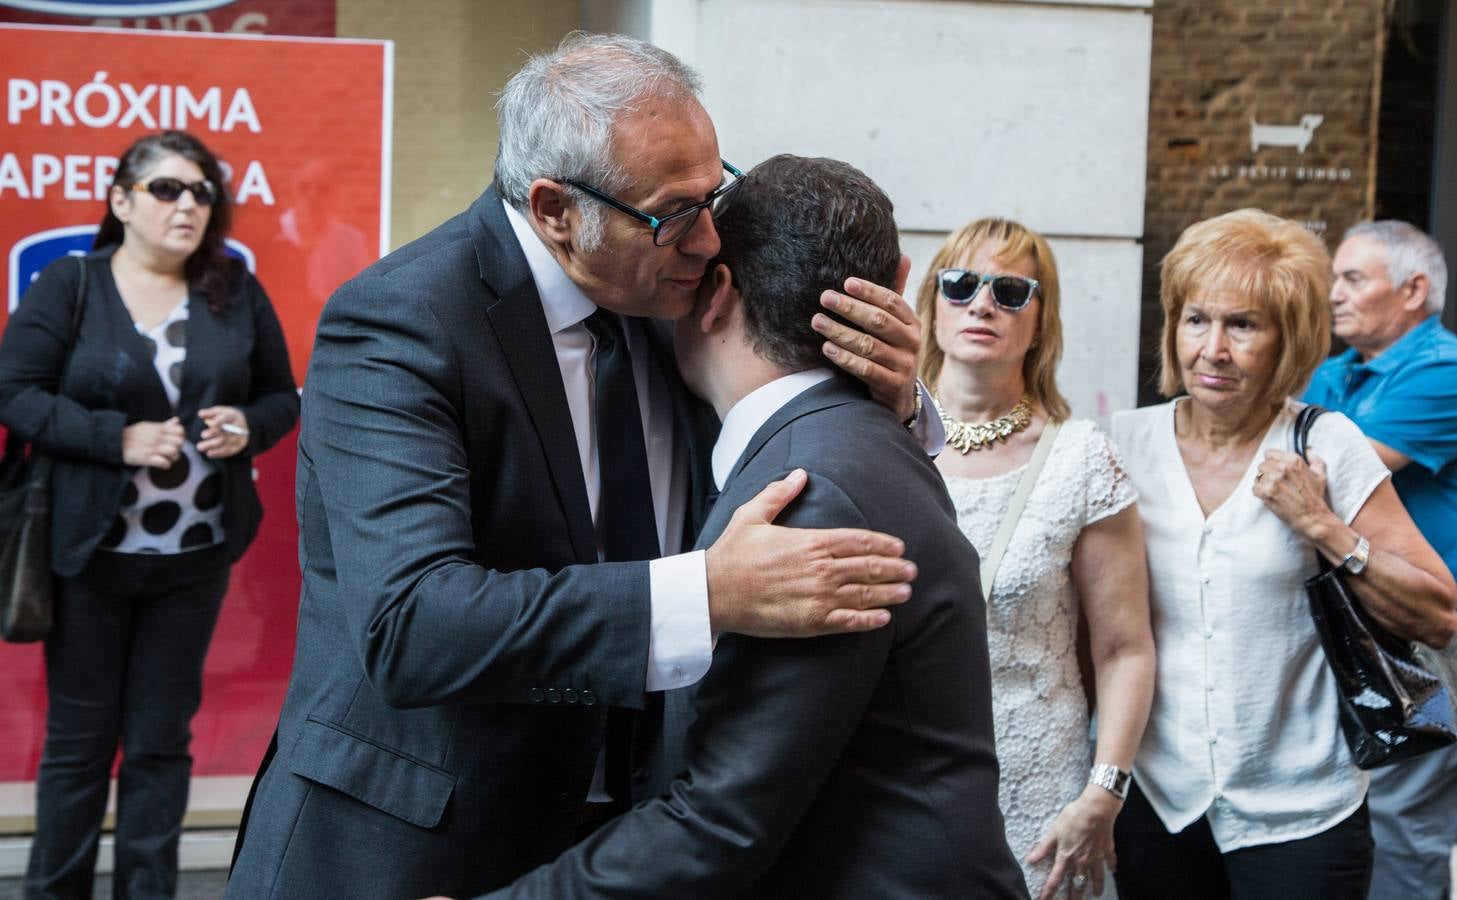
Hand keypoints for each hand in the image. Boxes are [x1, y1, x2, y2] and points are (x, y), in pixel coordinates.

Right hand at [121, 416, 184, 467]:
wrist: (115, 441)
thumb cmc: (133, 434)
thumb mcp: (148, 426)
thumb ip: (164, 425)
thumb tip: (177, 420)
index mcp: (158, 428)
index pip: (180, 430)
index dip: (181, 437)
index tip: (176, 441)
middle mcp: (156, 437)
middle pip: (179, 442)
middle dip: (179, 449)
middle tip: (173, 452)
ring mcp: (151, 447)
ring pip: (173, 452)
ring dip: (173, 458)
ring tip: (168, 459)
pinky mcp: (146, 458)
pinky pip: (163, 462)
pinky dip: (165, 465)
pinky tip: (162, 464)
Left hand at [197, 405, 249, 458]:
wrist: (242, 426)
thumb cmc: (227, 418)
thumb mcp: (220, 412)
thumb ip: (210, 413)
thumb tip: (200, 414)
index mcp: (233, 416)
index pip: (226, 418)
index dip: (219, 421)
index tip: (211, 424)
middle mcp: (238, 428)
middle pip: (226, 431)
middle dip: (213, 433)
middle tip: (203, 435)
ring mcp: (239, 438)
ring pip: (225, 443)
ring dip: (212, 445)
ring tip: (200, 447)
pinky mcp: (237, 447)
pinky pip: (228, 451)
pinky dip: (218, 453)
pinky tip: (209, 453)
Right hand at [705, 469, 914, 635]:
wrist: (714, 593)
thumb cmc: (732, 554)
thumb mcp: (752, 515)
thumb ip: (779, 494)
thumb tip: (800, 475)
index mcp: (811, 541)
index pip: (859, 541)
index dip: (883, 544)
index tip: (899, 548)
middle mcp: (821, 569)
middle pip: (869, 567)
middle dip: (894, 569)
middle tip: (912, 571)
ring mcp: (819, 597)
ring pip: (865, 594)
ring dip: (889, 593)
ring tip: (906, 592)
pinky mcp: (811, 622)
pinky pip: (849, 622)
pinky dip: (870, 620)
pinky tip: (884, 618)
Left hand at [814, 254, 920, 421]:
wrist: (900, 396)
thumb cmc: (892, 351)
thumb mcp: (897, 324)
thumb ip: (895, 293)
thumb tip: (904, 256)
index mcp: (912, 322)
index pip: (892, 301)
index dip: (870, 291)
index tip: (846, 282)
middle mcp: (911, 342)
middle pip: (878, 321)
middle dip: (850, 308)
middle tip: (825, 297)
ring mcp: (903, 365)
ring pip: (868, 345)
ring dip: (841, 332)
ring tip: (818, 321)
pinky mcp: (892, 385)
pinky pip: (866, 369)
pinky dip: (845, 358)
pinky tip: (827, 348)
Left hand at [1026, 786, 1121, 898]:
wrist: (1096, 810)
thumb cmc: (1073, 817)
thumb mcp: (1054, 832)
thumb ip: (1043, 847)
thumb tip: (1030, 859)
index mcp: (1067, 857)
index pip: (1056, 879)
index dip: (1049, 891)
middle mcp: (1082, 861)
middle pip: (1078, 884)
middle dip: (1074, 896)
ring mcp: (1096, 857)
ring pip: (1096, 878)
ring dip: (1095, 887)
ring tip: (1095, 894)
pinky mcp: (1107, 850)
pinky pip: (1110, 862)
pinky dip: (1111, 868)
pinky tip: (1112, 871)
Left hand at [1253, 449, 1335, 539]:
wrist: (1313, 517)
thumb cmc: (1316, 497)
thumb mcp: (1320, 475)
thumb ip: (1314, 459)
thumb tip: (1308, 449)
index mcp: (1294, 460)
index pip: (1269, 453)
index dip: (1272, 463)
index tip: (1277, 471)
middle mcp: (1283, 467)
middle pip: (1262, 465)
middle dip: (1267, 474)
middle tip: (1277, 484)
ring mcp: (1273, 479)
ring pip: (1257, 476)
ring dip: (1263, 484)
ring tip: (1275, 491)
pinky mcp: (1266, 492)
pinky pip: (1254, 488)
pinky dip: (1260, 494)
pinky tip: (1271, 497)